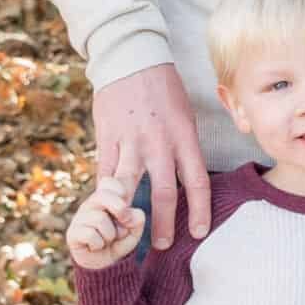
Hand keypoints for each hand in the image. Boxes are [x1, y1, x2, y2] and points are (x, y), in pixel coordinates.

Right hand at [68, 175, 146, 269]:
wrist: (106, 265)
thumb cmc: (119, 242)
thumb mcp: (134, 231)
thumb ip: (137, 220)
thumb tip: (128, 214)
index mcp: (105, 199)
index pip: (108, 182)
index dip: (120, 190)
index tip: (126, 205)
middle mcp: (90, 205)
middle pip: (102, 195)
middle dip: (119, 209)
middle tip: (124, 222)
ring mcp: (79, 218)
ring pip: (99, 219)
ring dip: (110, 235)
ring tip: (107, 240)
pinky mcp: (72, 233)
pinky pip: (91, 235)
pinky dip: (99, 244)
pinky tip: (96, 247)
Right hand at [92, 63, 210, 250]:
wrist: (131, 58)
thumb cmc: (163, 89)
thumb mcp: (186, 115)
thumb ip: (186, 146)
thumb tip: (189, 178)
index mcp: (184, 136)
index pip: (197, 181)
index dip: (199, 210)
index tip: (199, 233)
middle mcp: (159, 142)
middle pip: (164, 192)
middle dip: (164, 224)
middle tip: (163, 245)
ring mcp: (130, 141)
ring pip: (130, 188)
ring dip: (129, 216)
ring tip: (129, 235)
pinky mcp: (107, 138)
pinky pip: (105, 174)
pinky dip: (106, 194)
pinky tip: (106, 210)